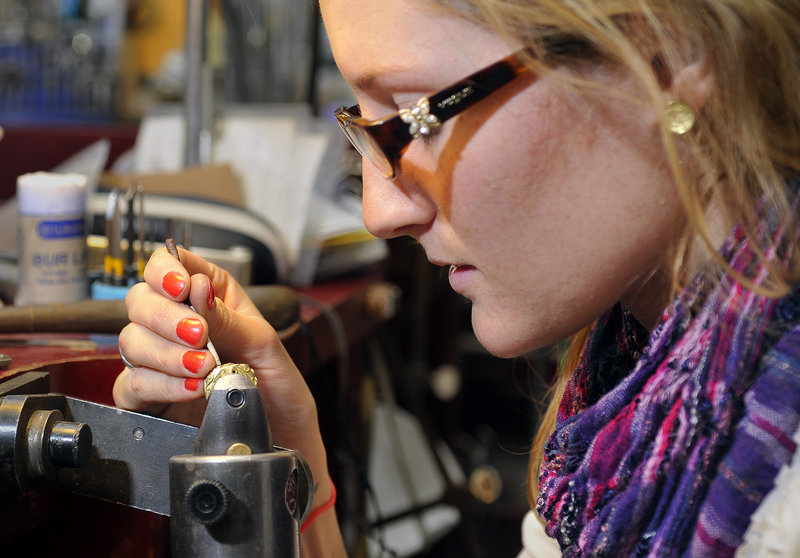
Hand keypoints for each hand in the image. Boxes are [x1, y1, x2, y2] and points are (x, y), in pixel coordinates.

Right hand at [113, 247, 327, 478]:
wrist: (282, 438)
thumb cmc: (278, 387)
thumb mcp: (265, 345)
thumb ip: (228, 318)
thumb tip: (197, 289)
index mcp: (210, 297)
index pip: (168, 265)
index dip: (165, 270)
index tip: (181, 286)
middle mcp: (179, 323)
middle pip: (140, 300)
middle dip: (165, 316)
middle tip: (198, 335)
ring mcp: (161, 360)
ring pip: (131, 341)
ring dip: (166, 353)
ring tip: (203, 368)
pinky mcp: (150, 397)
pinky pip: (132, 384)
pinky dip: (159, 384)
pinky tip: (191, 388)